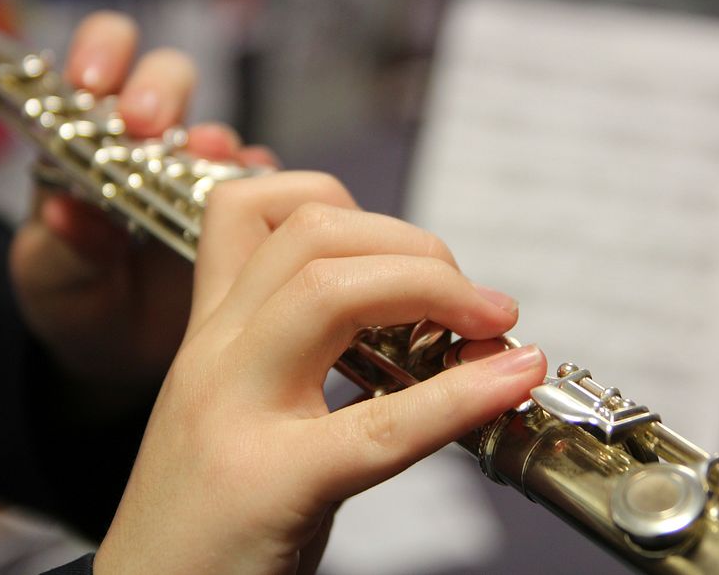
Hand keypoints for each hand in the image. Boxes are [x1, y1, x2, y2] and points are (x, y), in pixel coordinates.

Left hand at [10, 12, 276, 391]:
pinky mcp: (247, 216)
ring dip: (218, 143)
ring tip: (212, 164)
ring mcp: (201, 179)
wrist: (118, 356)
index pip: (100, 65)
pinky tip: (264, 202)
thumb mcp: (52, 276)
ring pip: (220, 132)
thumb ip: (61, 245)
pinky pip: (266, 189)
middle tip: (153, 124)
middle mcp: (151, 147)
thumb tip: (64, 212)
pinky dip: (268, 188)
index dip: (104, 52)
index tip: (97, 79)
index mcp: (92, 141)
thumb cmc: (74, 301)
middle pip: (169, 82)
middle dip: (162, 90)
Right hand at [95, 172, 546, 573]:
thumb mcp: (235, 405)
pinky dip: (462, 394)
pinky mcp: (272, 486)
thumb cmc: (206, 515)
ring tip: (492, 324)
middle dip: (415, 245)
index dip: (343, 203)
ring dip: (435, 287)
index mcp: (210, 333)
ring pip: (332, 291)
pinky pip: (378, 426)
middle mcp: (215, 354)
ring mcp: (236, 413)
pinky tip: (512, 378)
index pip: (248, 206)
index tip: (405, 250)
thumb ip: (296, 352)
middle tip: (474, 299)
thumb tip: (405, 318)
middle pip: (313, 232)